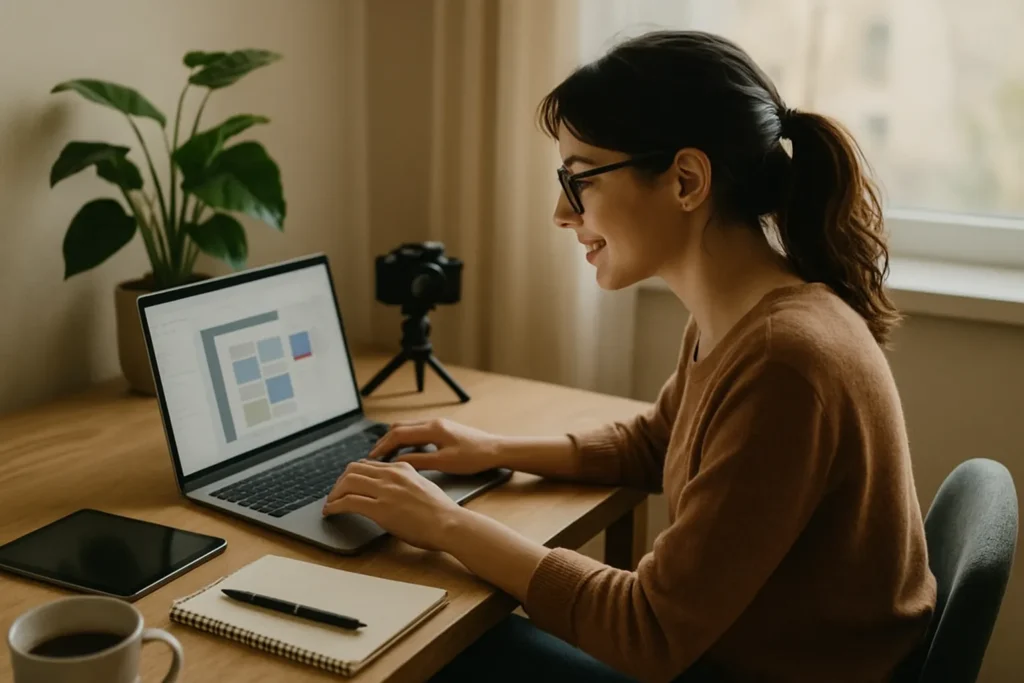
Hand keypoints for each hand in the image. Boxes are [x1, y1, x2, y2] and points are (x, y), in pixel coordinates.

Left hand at [322, 460, 460, 550]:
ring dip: (334, 493)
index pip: (368, 465)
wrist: (449, 523)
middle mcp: (391, 475)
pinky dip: (334, 506)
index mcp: (402, 468)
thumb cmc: (441, 511)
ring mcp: (385, 490)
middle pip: (353, 469)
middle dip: (340, 482)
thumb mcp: (423, 485)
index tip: (347, 484)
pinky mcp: (380, 508)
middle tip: (335, 494)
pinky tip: (331, 512)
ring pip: (347, 482)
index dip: (353, 475)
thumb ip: (407, 482)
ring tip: (330, 503)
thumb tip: (394, 490)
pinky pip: (348, 502)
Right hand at [368, 419, 503, 474]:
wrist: (496, 450)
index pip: (398, 434)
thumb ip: (419, 461)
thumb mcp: (444, 463)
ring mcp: (438, 424)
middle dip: (384, 441)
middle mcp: (433, 423)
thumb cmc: (474, 457)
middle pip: (399, 428)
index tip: (372, 458)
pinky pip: (417, 431)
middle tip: (374, 457)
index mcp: (432, 429)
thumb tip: (397, 462)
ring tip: (386, 456)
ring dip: (395, 440)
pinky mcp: (443, 429)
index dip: (382, 446)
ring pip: (408, 428)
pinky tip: (405, 453)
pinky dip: (406, 440)